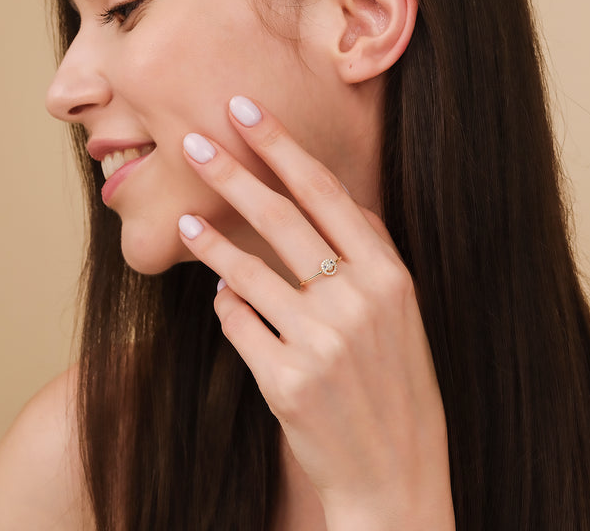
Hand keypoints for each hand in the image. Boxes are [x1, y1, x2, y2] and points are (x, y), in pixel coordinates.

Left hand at [178, 97, 454, 530]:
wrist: (397, 479)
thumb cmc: (398, 386)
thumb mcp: (403, 313)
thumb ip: (371, 252)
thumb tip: (332, 199)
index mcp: (390, 276)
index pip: (327, 192)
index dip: (283, 147)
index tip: (246, 111)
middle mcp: (358, 302)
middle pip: (281, 219)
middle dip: (232, 174)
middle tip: (194, 142)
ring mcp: (321, 344)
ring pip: (248, 272)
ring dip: (210, 242)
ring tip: (185, 221)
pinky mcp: (286, 384)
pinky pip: (238, 325)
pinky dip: (226, 305)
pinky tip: (220, 295)